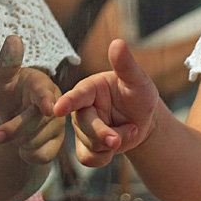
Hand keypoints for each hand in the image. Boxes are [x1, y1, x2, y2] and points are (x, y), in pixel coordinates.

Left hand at [0, 35, 64, 163]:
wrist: (13, 115)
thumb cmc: (9, 92)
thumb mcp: (2, 78)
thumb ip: (7, 61)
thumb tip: (13, 38)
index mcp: (41, 85)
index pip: (44, 93)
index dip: (45, 100)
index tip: (47, 108)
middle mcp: (56, 104)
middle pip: (35, 121)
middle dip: (14, 129)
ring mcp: (58, 125)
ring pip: (37, 141)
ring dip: (19, 141)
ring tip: (12, 131)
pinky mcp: (57, 144)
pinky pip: (42, 156)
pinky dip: (26, 154)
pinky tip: (22, 145)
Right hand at [54, 39, 159, 167]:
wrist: (143, 119)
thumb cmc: (138, 95)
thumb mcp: (137, 80)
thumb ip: (125, 64)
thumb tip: (117, 42)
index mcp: (89, 88)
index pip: (76, 95)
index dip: (67, 102)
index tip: (57, 109)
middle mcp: (81, 108)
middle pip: (83, 126)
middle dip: (102, 135)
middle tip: (118, 139)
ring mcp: (81, 128)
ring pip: (87, 144)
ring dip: (112, 144)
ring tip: (129, 130)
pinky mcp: (86, 146)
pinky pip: (88, 158)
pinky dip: (105, 157)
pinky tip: (117, 146)